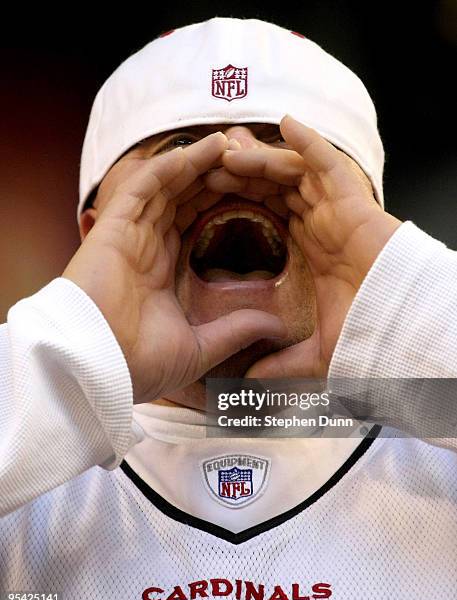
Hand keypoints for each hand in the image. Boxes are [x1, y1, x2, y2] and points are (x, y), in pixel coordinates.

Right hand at [63, 134, 286, 402]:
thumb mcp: (200, 347)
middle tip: (248, 160)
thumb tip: (274, 326)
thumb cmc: (139, 365)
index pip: (196, 223)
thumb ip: (235, 330)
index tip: (256, 192)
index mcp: (164, 269)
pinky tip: (203, 150)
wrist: (98, 369)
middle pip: (184, 198)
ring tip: (231, 143)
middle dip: (214, 177)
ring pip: (168, 185)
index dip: (223, 204)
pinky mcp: (114, 227)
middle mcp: (148, 246)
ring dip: (198, 162)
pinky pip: (145, 186)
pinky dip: (172, 165)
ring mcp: (130, 234)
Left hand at [219, 116, 401, 376]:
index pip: (267, 215)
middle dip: (242, 175)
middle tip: (208, 167)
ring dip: (260, 159)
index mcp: (309, 250)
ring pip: (292, 174)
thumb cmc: (367, 335)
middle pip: (274, 188)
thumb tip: (247, 385)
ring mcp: (336, 212)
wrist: (402, 332)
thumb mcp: (311, 354)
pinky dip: (308, 142)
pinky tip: (284, 124)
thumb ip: (278, 364)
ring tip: (228, 150)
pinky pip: (328, 165)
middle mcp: (320, 226)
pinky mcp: (354, 204)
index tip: (207, 198)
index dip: (239, 202)